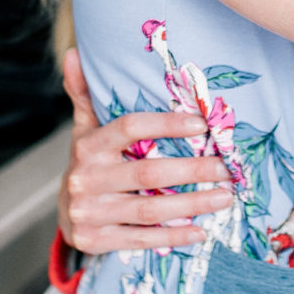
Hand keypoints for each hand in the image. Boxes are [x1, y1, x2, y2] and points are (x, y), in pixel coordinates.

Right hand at [57, 48, 232, 252]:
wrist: (65, 214)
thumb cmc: (89, 164)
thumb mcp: (84, 130)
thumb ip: (85, 94)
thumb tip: (74, 52)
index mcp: (88, 146)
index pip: (130, 128)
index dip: (166, 124)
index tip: (202, 123)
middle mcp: (86, 178)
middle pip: (147, 172)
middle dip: (193, 170)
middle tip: (228, 168)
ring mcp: (89, 212)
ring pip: (149, 208)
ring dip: (192, 204)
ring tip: (226, 197)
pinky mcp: (95, 240)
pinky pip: (141, 239)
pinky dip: (173, 237)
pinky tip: (201, 231)